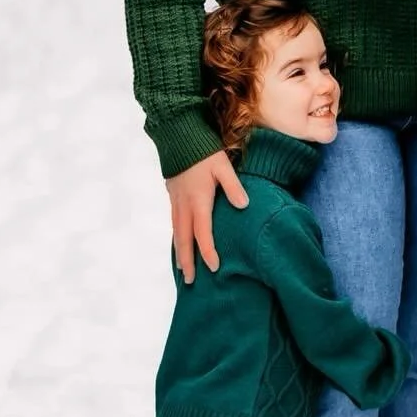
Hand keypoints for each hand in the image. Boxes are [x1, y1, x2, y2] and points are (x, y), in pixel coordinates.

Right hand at [167, 150, 248, 282]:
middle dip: (187, 261)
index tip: (214, 268)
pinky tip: (180, 241)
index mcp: (198, 201)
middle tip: (189, 281)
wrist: (177, 135)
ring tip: (182, 267)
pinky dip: (177, 236)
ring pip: (176, 232)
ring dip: (179, 251)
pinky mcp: (172, 195)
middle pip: (184, 239)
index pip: (203, 233)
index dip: (208, 252)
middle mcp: (184, 205)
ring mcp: (175, 200)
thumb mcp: (223, 167)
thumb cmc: (203, 151)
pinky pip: (173, 222)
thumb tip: (244, 206)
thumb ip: (233, 187)